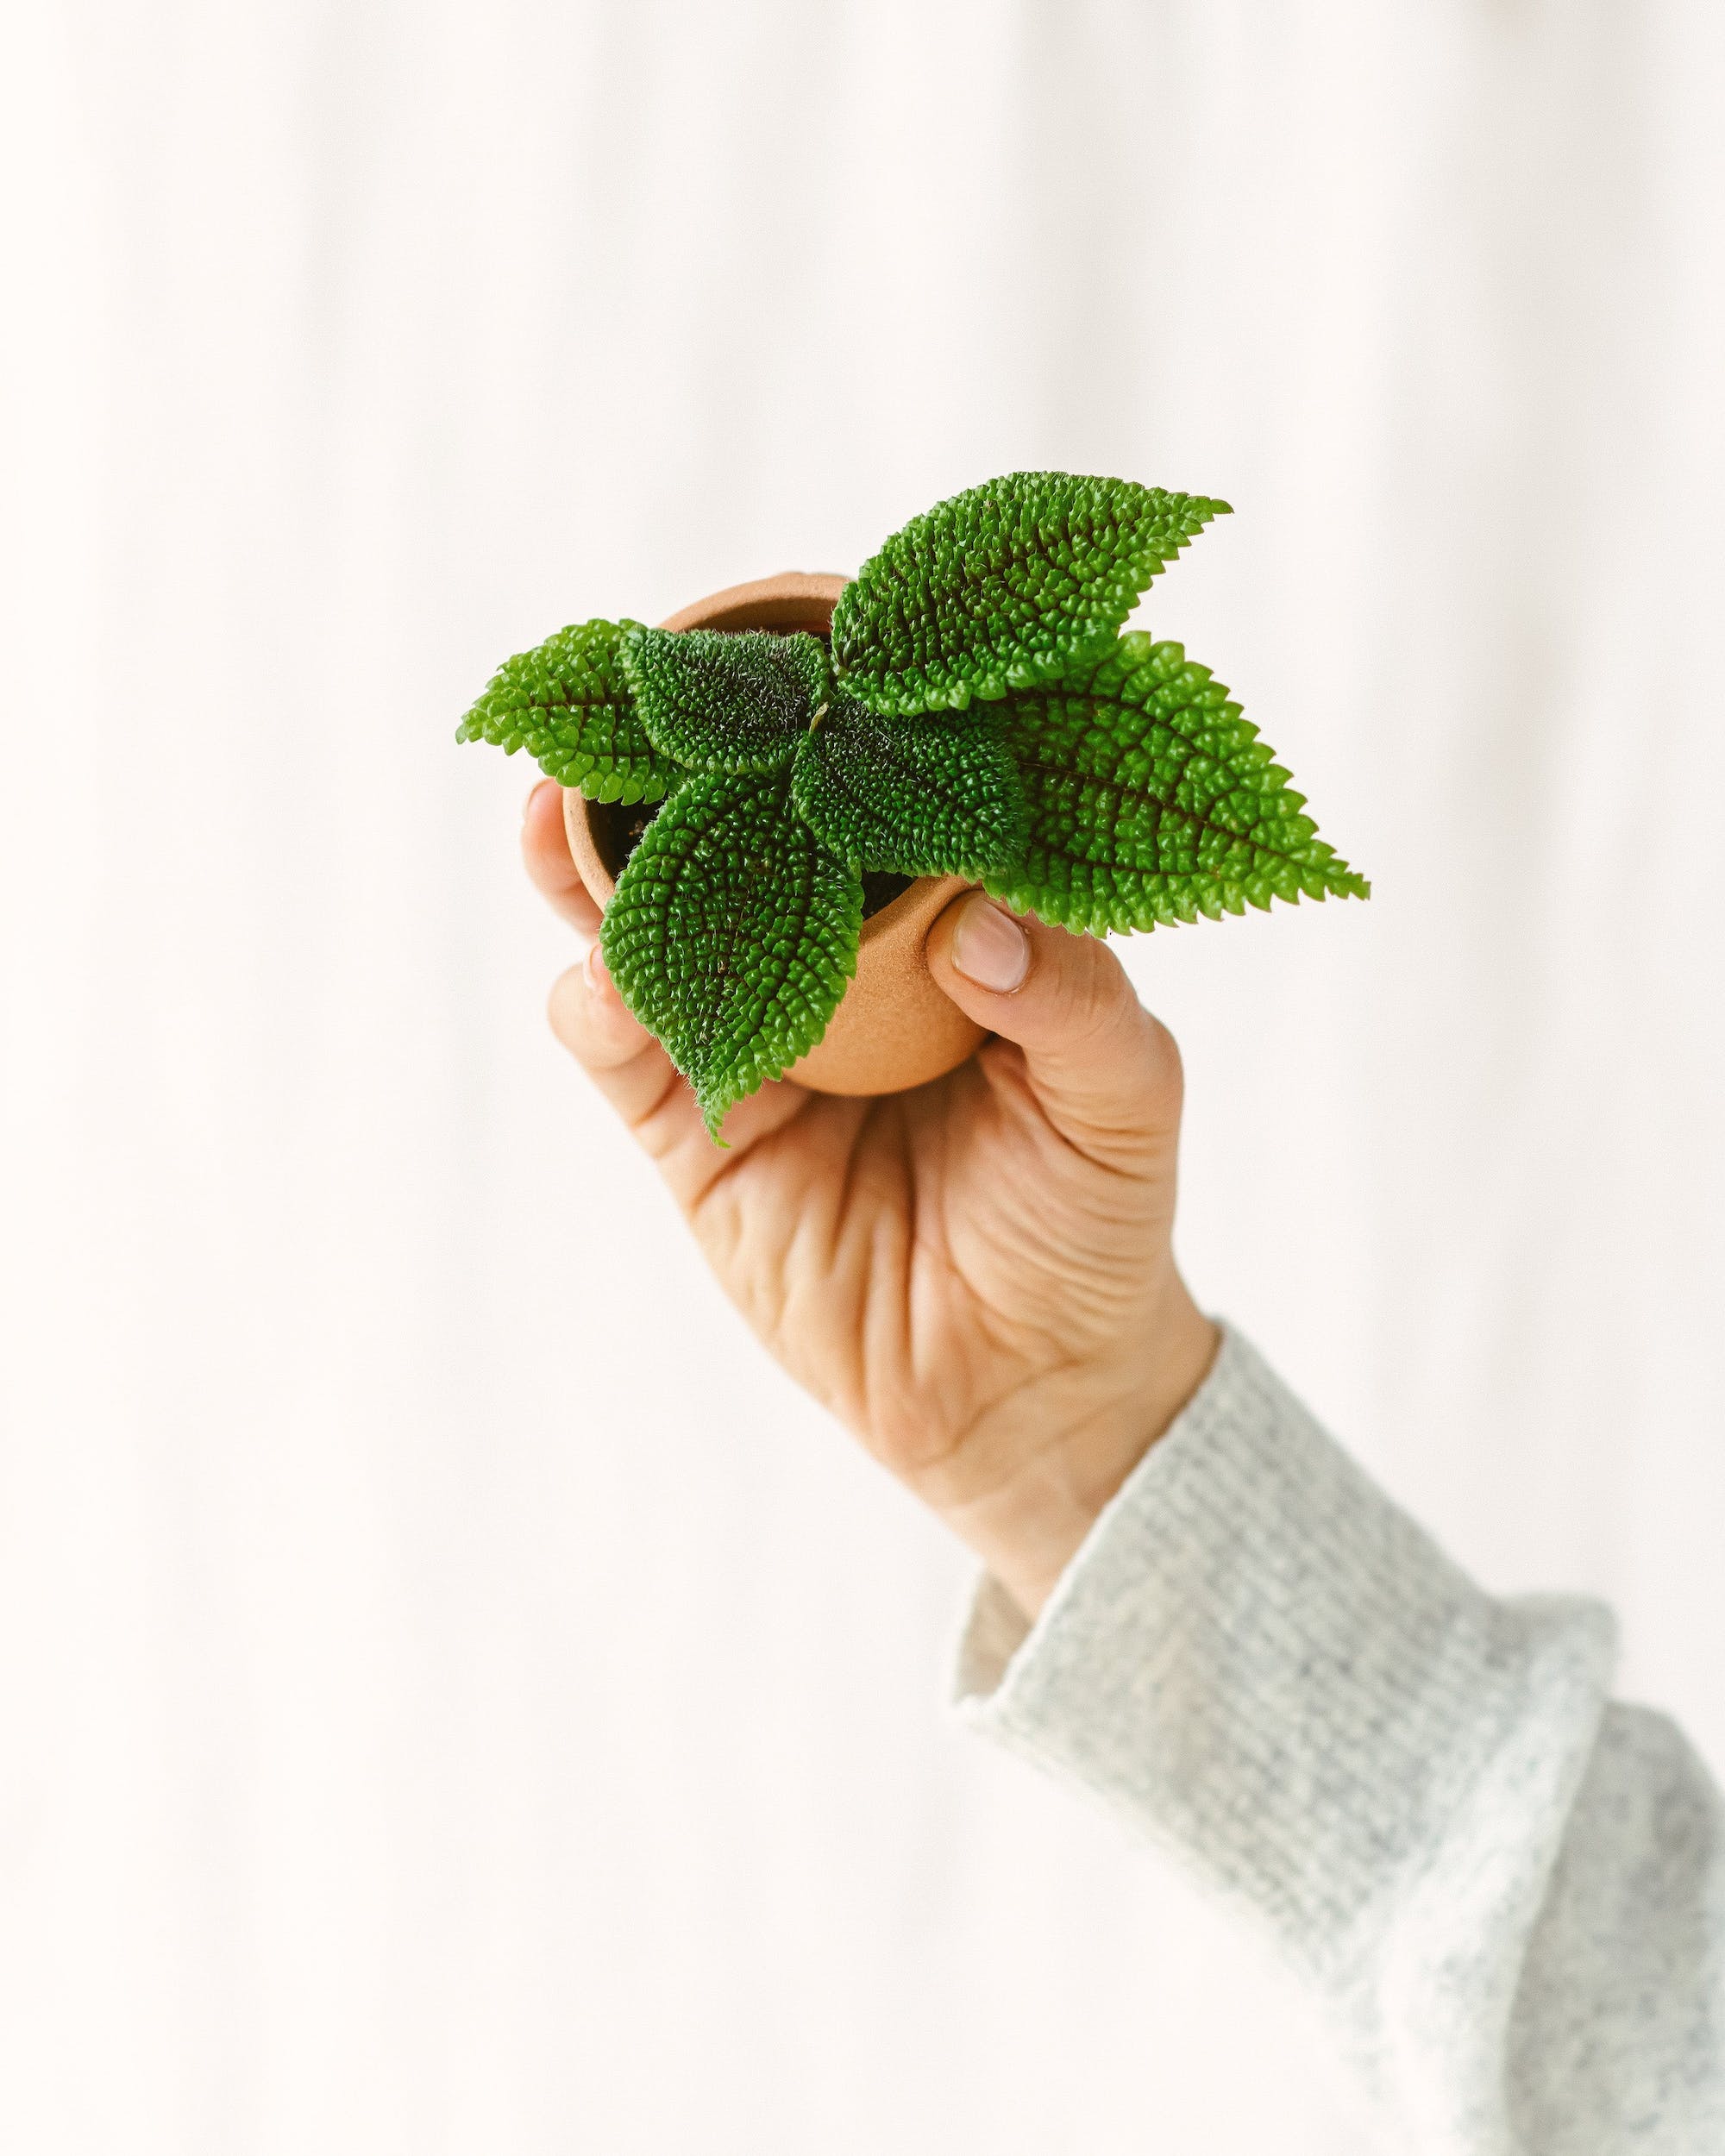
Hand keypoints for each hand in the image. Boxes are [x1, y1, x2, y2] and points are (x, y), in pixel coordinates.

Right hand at [522, 779, 1219, 1618]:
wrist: (1028, 1390)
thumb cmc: (1093, 1220)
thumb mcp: (1124, 1099)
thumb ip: (1075, 1000)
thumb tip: (981, 923)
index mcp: (938, 927)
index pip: (866, 803)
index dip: (825, 733)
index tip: (795, 662)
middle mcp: (834, 964)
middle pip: (735, 842)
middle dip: (674, 773)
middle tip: (630, 696)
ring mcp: (754, 1040)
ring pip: (653, 931)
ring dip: (594, 868)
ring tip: (560, 807)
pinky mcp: (695, 1134)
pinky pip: (625, 1055)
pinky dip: (598, 1005)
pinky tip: (602, 975)